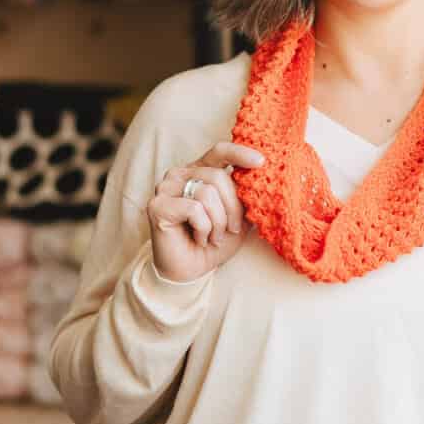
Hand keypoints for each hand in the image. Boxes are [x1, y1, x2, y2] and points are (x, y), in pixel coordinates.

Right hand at [147, 141, 264, 284]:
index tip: (261, 162)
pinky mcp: (158, 206)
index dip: (240, 153)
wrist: (191, 271)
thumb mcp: (238, 216)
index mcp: (199, 171)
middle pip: (217, 176)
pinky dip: (204, 228)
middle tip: (233, 229)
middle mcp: (179, 174)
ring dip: (218, 222)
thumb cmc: (214, 241)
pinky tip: (200, 239)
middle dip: (233, 207)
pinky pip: (194, 209)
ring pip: (206, 193)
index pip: (219, 152)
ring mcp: (165, 188)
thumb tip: (265, 177)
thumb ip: (246, 195)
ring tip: (215, 238)